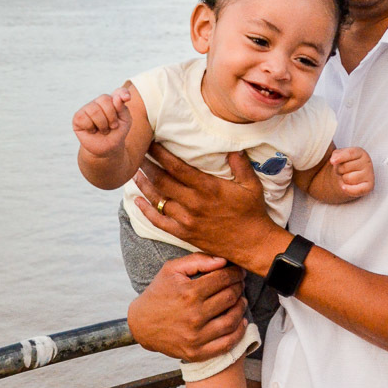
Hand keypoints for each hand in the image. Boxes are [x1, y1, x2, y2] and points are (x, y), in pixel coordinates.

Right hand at [72, 89, 131, 156]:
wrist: (107, 149)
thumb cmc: (117, 133)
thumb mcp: (125, 122)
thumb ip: (122, 109)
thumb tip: (116, 98)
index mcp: (113, 100)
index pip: (118, 92)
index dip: (122, 93)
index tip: (127, 98)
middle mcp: (99, 102)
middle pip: (104, 99)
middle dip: (111, 116)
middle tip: (113, 126)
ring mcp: (88, 108)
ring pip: (94, 110)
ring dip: (102, 124)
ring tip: (104, 130)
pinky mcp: (78, 117)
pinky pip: (83, 118)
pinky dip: (91, 127)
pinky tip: (92, 130)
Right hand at [127, 252, 247, 360]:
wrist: (141, 324)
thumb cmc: (159, 292)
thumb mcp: (172, 269)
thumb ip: (198, 260)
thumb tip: (224, 260)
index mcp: (189, 293)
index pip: (223, 279)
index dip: (235, 272)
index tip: (238, 271)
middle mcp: (194, 316)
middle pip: (230, 297)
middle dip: (239, 287)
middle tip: (240, 283)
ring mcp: (196, 337)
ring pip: (232, 320)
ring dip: (241, 307)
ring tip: (241, 300)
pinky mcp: (196, 352)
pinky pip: (226, 344)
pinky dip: (239, 333)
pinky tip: (241, 322)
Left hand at [132, 145, 287, 272]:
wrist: (252, 245)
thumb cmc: (253, 212)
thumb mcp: (251, 184)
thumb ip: (240, 164)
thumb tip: (231, 147)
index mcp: (208, 188)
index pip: (177, 167)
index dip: (161, 154)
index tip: (151, 142)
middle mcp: (194, 203)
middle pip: (162, 181)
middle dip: (148, 165)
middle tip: (138, 153)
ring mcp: (187, 220)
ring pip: (158, 200)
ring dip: (144, 185)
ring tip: (135, 172)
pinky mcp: (184, 234)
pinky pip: (159, 222)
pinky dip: (146, 211)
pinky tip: (137, 201)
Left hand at [330, 146, 374, 197]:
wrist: (351, 175)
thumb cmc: (345, 163)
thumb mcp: (339, 155)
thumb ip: (336, 155)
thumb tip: (334, 160)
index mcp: (360, 152)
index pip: (350, 153)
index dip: (340, 157)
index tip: (332, 161)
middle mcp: (367, 162)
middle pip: (345, 167)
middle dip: (339, 170)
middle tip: (342, 171)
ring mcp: (370, 174)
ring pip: (348, 179)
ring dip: (343, 179)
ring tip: (346, 176)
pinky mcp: (370, 186)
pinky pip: (356, 190)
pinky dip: (348, 190)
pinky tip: (345, 187)